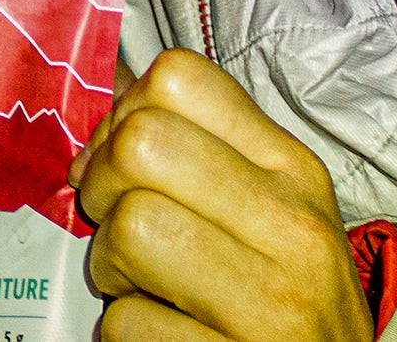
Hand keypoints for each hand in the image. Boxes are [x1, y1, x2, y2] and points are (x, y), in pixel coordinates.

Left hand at [70, 50, 373, 341]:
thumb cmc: (286, 295)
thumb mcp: (271, 208)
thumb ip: (201, 149)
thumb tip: (106, 107)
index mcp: (293, 168)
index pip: (181, 78)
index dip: (124, 111)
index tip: (122, 157)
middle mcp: (292, 226)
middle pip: (143, 144)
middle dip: (103, 183)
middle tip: (115, 220)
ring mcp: (272, 305)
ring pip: (131, 227)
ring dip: (108, 261)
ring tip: (139, 281)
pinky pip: (126, 323)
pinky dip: (122, 331)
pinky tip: (158, 331)